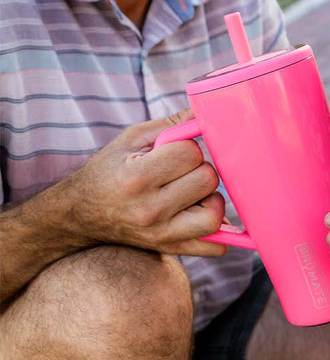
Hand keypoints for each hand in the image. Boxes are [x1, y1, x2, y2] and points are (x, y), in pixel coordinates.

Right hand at [63, 109, 226, 256]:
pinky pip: (215, 246)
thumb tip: (209, 110)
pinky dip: (219, 231)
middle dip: (200, 169)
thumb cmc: (109, 170)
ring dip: (211, 198)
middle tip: (181, 171)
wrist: (80, 213)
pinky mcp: (169, 249)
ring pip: (214, 214)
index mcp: (136, 177)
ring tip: (192, 192)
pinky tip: (201, 213)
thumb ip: (173, 124)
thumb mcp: (132, 139)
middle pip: (207, 180)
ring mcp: (160, 234)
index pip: (190, 153)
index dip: (187, 147)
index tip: (173, 151)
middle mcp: (149, 210)